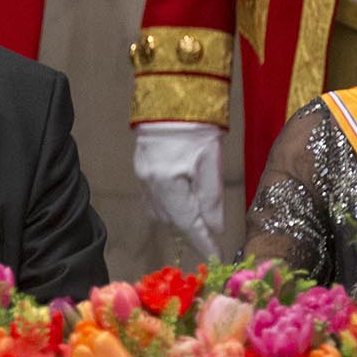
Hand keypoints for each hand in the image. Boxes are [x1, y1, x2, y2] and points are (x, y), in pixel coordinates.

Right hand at [134, 121, 223, 258]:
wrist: (172, 97)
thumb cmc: (197, 127)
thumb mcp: (211, 163)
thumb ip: (212, 199)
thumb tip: (215, 229)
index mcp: (169, 183)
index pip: (188, 224)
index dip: (203, 243)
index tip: (216, 259)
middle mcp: (150, 184)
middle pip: (172, 221)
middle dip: (191, 229)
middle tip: (212, 233)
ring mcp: (141, 176)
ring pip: (160, 211)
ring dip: (178, 217)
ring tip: (198, 211)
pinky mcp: (140, 168)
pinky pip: (152, 198)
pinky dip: (167, 204)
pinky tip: (180, 197)